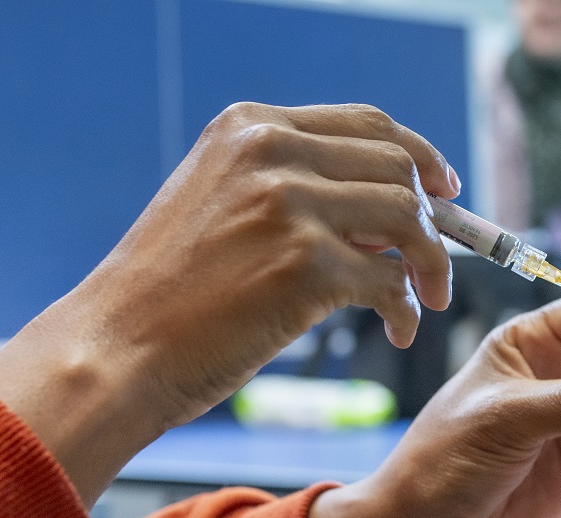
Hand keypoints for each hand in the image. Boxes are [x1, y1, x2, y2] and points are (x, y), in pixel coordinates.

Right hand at [0, 102, 460, 504]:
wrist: (115, 350)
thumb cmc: (172, 292)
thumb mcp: (225, 205)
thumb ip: (299, 189)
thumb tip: (396, 210)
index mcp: (251, 126)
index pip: (369, 124)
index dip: (421, 157)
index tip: (445, 192)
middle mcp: (270, 151)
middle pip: (399, 167)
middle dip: (435, 218)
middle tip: (437, 266)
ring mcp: (288, 204)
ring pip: (409, 219)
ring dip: (432, 265)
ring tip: (428, 301)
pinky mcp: (304, 264)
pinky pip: (391, 281)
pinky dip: (407, 310)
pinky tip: (398, 331)